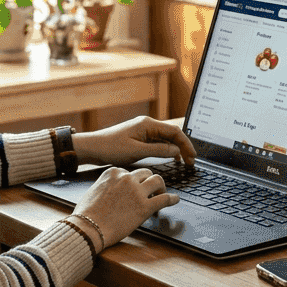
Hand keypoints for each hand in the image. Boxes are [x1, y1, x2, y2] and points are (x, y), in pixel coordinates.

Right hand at [71, 167, 178, 247]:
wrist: (88, 228)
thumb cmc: (87, 214)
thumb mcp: (95, 190)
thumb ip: (108, 185)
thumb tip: (114, 189)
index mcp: (114, 173)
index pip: (131, 172)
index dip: (135, 181)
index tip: (137, 187)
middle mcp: (127, 178)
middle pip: (146, 173)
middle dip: (149, 181)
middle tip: (151, 190)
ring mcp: (137, 191)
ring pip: (158, 180)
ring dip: (161, 187)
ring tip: (162, 193)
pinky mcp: (145, 207)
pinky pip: (164, 199)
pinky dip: (172, 199)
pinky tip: (175, 200)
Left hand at [73, 116, 196, 167]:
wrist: (93, 148)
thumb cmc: (111, 148)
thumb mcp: (137, 151)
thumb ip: (158, 150)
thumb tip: (176, 151)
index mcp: (148, 124)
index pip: (174, 131)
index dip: (186, 144)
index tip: (193, 156)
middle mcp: (147, 125)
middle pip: (172, 134)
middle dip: (184, 147)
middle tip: (191, 162)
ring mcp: (143, 131)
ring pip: (166, 139)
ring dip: (176, 149)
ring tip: (184, 161)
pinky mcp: (139, 137)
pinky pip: (158, 142)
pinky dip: (167, 149)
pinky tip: (171, 158)